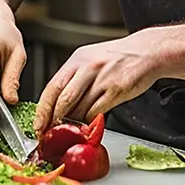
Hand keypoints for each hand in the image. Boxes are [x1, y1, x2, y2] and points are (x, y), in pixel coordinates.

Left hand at [34, 31, 166, 134]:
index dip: (43, 109)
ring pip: (80, 109)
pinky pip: (97, 112)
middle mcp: (88, 68)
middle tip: (48, 133)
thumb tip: (57, 103)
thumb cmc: (117, 57)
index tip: (38, 124)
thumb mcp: (90, 59)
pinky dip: (89, 123)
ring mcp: (102, 79)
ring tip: (68, 132)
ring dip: (72, 124)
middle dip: (52, 120)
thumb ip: (74, 79)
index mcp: (77, 59)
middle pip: (63, 100)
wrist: (147, 51)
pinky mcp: (117, 90)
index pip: (52, 87)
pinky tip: (87, 126)